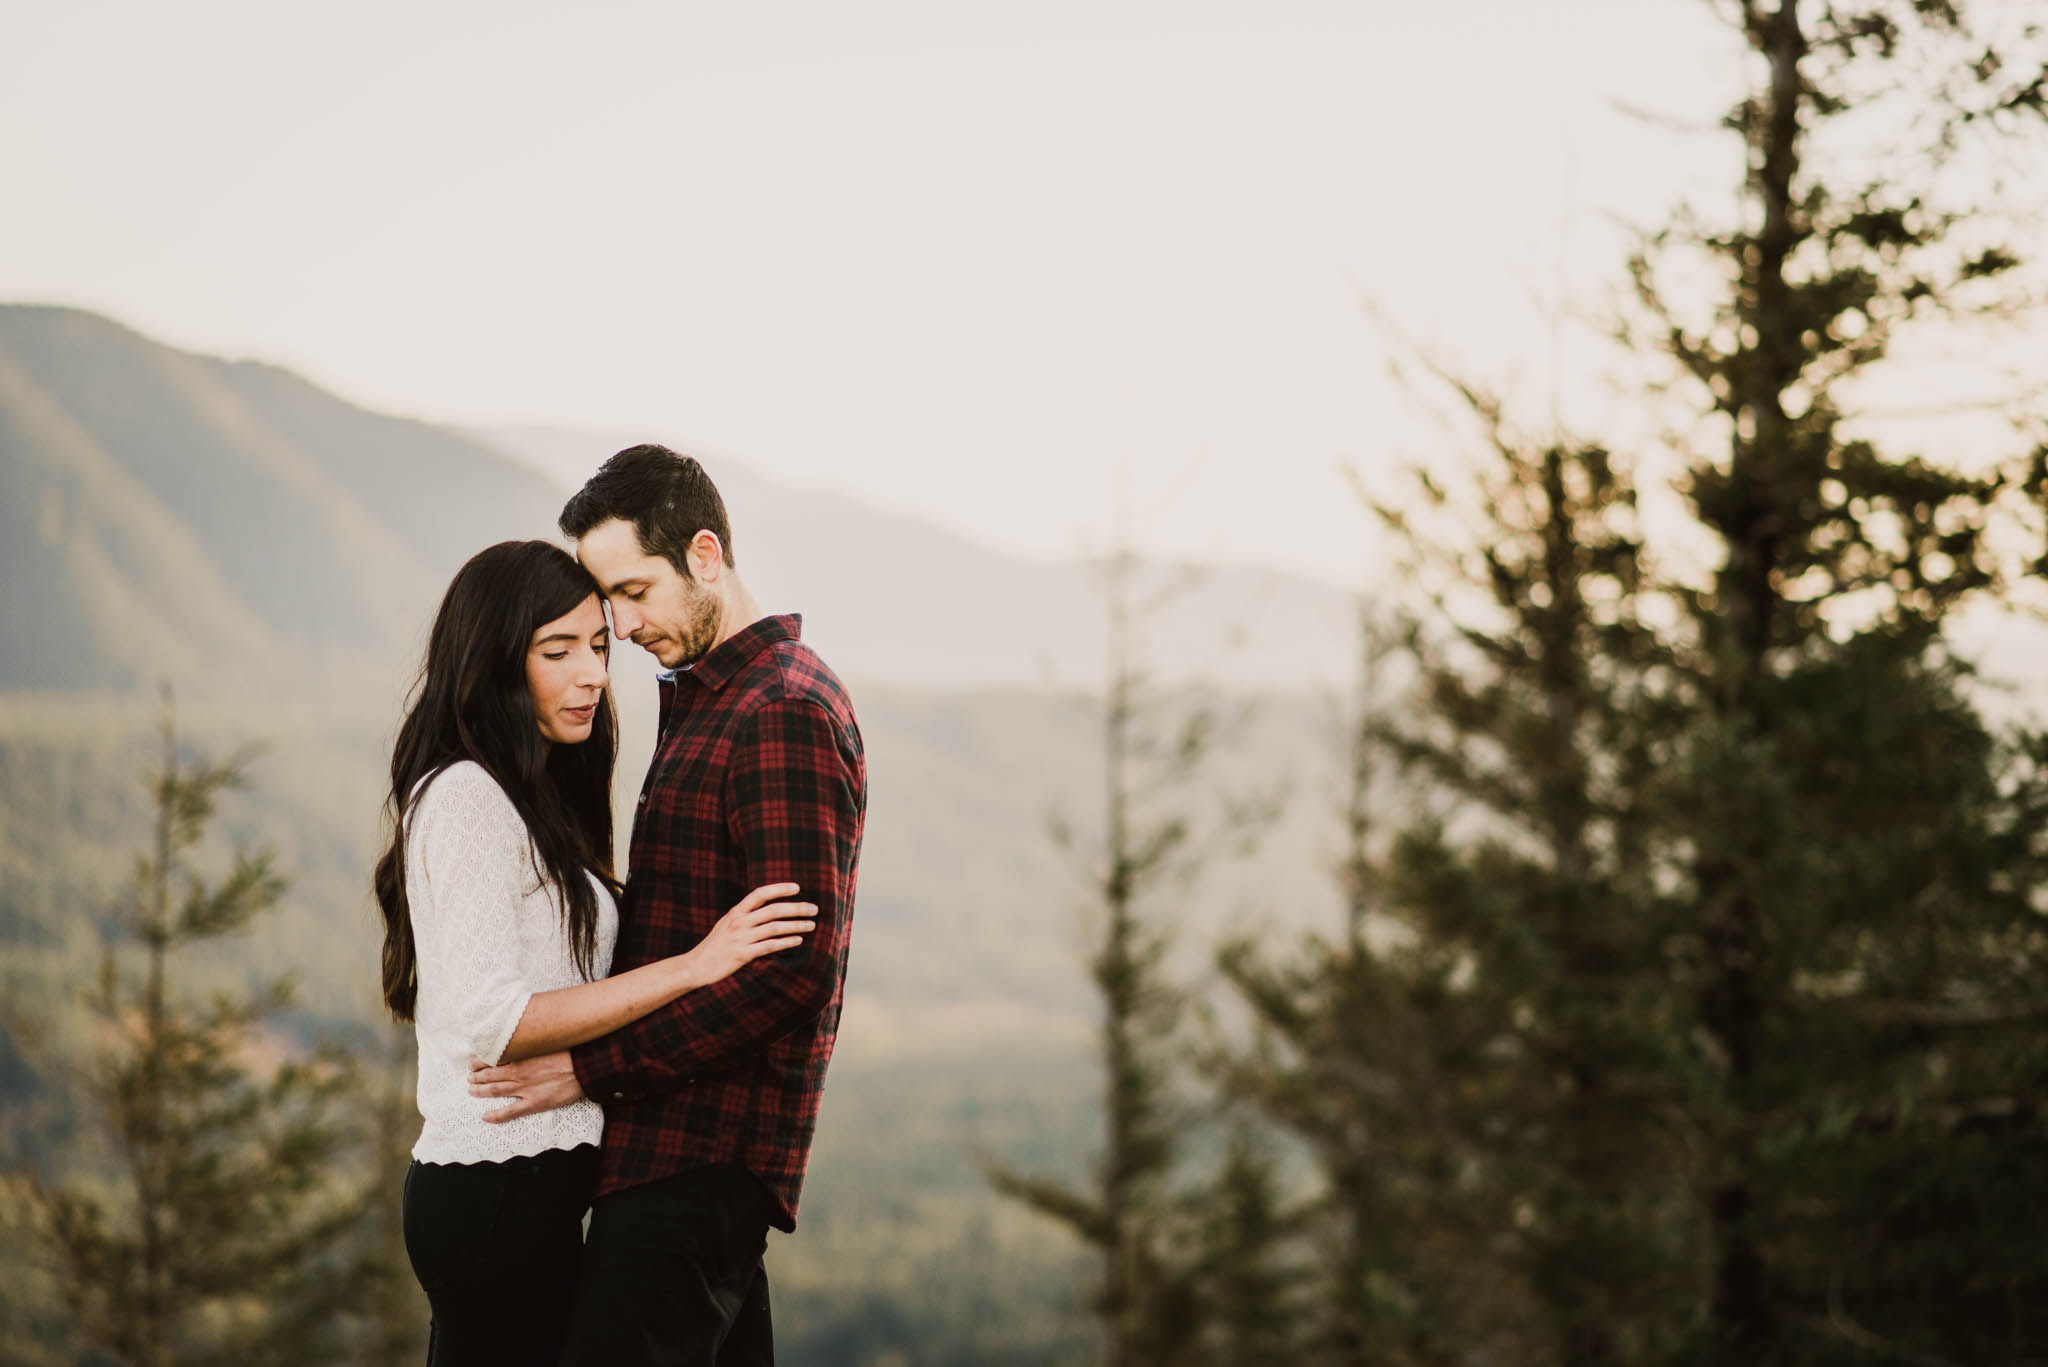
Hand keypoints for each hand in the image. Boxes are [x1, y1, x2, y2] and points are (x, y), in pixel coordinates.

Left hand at [468, 1051, 583, 1121]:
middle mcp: (518, 1073)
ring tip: (471, 1091)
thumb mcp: (546, 1040)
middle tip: (468, 1078)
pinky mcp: (534, 1103)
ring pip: (495, 1091)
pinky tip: (485, 1116)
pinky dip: (496, 1115)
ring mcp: (524, 1089)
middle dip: (476, 1077)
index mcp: (521, 1057)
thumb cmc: (569, 1052)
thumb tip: (521, 1034)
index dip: (479, 1062)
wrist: (584, 1067)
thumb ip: (531, 1041)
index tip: (472, 1062)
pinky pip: (510, 1111)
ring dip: (480, 1092)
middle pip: (490, 1076)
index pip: (492, 1059)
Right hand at [690, 882, 816, 984]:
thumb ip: (744, 915)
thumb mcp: (726, 924)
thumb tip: (767, 909)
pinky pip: (769, 946)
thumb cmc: (714, 946)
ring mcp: (740, 938)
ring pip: (774, 927)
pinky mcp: (742, 955)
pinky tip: (798, 941)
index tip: (797, 888)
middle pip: (773, 910)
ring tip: (811, 925)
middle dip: (796, 908)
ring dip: (796, 925)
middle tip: (814, 909)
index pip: (760, 894)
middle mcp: (738, 922)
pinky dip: (786, 942)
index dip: (779, 888)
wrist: (694, 967)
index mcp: (735, 912)